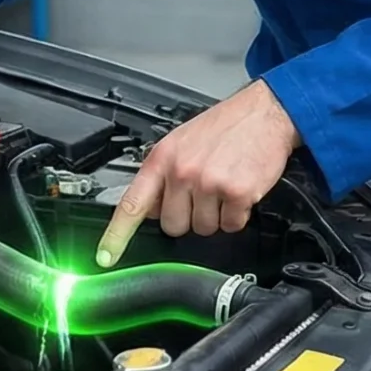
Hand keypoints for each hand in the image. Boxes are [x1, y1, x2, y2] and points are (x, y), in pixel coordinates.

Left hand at [96, 80, 300, 266]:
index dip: (116, 235)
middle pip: (173, 226)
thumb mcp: (182, 141)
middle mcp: (182, 171)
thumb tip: (150, 208)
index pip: (132, 203)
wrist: (266, 112)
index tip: (105, 257)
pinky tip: (241, 190)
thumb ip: (163, 174)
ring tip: (225, 186)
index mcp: (163, 158)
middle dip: (189, 217)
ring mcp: (209, 184)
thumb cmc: (226, 126)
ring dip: (217, 215)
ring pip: (204, 228)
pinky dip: (238, 214)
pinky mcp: (237, 193)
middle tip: (204, 193)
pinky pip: (232, 224)